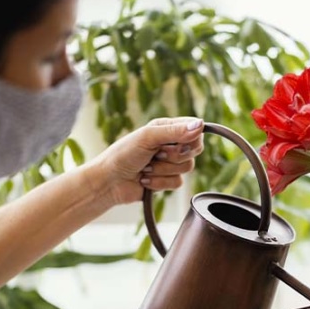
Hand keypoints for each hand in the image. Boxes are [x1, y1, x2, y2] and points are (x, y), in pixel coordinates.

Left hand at [90, 117, 204, 204]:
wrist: (109, 182)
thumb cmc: (122, 154)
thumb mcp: (148, 137)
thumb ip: (175, 131)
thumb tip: (200, 125)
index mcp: (167, 128)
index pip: (195, 130)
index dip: (191, 138)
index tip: (175, 143)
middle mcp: (171, 144)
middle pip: (194, 150)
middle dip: (175, 155)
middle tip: (157, 154)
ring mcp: (170, 163)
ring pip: (187, 168)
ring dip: (163, 170)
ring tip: (146, 167)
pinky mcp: (167, 180)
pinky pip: (178, 183)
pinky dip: (159, 183)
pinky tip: (145, 179)